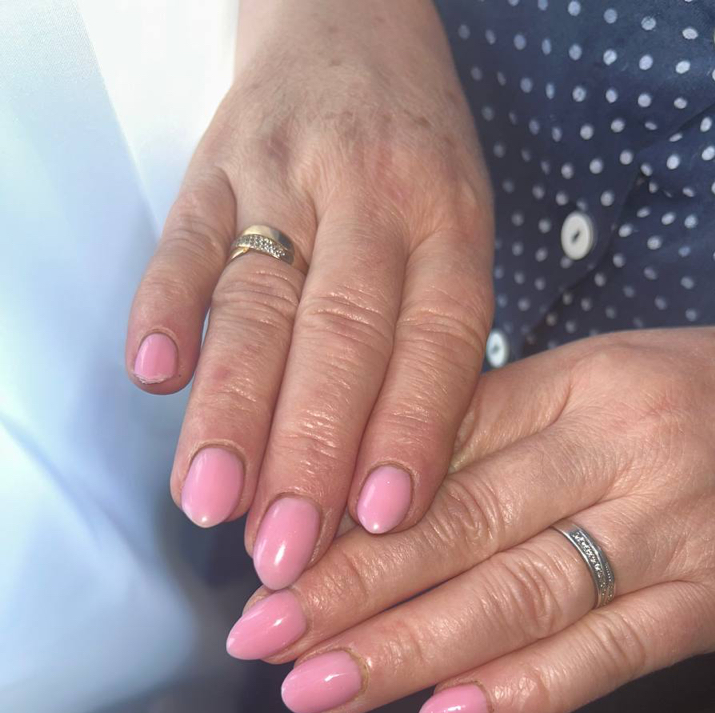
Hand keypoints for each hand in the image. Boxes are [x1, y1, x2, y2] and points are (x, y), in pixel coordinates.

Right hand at [124, 0, 493, 589]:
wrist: (350, 25)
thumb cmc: (414, 163)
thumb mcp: (456, 235)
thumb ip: (430, 344)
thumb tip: (389, 488)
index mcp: (451, 224)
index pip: (436, 343)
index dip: (408, 434)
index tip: (378, 524)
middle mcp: (374, 197)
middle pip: (343, 339)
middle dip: (312, 455)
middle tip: (285, 551)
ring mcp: (288, 177)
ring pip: (259, 304)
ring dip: (234, 410)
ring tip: (213, 501)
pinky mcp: (214, 164)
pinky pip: (185, 236)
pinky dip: (165, 304)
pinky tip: (151, 373)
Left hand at [225, 327, 714, 712]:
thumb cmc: (692, 402)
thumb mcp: (592, 382)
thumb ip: (488, 429)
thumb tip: (367, 493)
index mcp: (576, 386)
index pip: (438, 452)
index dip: (346, 512)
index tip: (267, 556)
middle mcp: (618, 456)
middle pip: (462, 527)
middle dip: (350, 588)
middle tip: (262, 634)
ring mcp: (668, 536)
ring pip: (519, 599)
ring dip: (409, 651)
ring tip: (319, 687)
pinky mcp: (707, 607)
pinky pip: (605, 658)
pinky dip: (522, 693)